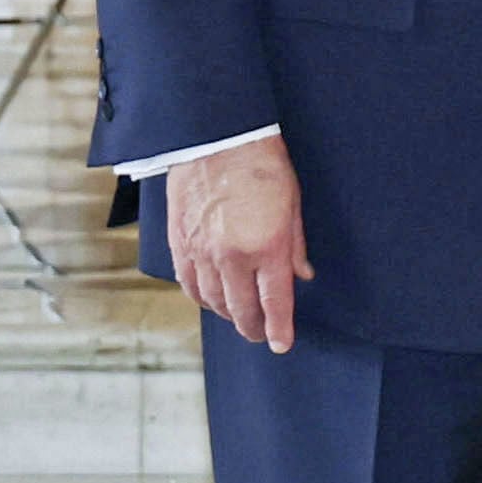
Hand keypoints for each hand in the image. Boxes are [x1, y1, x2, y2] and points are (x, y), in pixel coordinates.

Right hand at [165, 136, 313, 352]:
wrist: (218, 138)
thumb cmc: (263, 165)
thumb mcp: (293, 204)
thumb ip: (295, 246)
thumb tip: (301, 276)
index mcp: (266, 246)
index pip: (274, 302)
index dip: (278, 329)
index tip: (281, 344)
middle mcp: (232, 256)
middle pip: (241, 310)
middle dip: (253, 327)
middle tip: (260, 332)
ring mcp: (202, 252)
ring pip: (213, 302)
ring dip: (228, 315)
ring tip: (239, 317)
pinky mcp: (180, 244)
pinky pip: (189, 284)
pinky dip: (202, 298)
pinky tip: (212, 298)